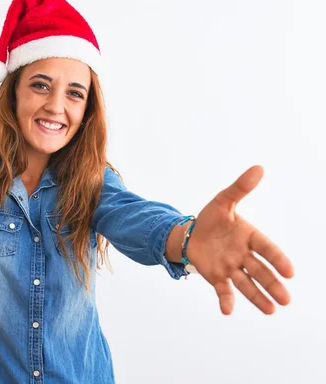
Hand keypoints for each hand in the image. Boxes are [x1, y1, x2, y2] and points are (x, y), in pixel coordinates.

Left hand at [186, 165, 294, 314]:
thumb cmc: (211, 219)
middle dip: (273, 284)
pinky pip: (223, 290)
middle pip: (260, 271)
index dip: (277, 259)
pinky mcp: (216, 277)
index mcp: (249, 237)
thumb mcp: (223, 201)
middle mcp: (243, 255)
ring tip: (271, 310)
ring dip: (258, 297)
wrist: (189, 233)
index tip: (290, 271)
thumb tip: (259, 168)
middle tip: (286, 300)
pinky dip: (226, 300)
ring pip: (246, 284)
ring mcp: (230, 268)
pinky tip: (227, 311)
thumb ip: (240, 189)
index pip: (266, 248)